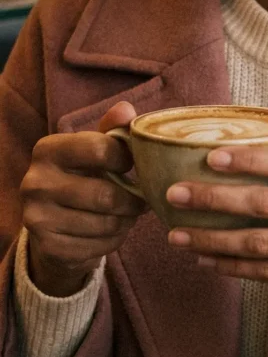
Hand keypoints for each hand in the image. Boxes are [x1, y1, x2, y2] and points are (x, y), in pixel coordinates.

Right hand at [20, 101, 146, 295]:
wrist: (53, 224)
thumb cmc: (82, 176)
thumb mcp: (93, 149)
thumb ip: (112, 129)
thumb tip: (127, 109)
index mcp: (47, 150)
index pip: (99, 149)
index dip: (126, 159)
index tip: (131, 166)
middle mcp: (35, 182)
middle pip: (105, 195)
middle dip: (133, 200)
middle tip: (141, 200)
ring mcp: (37, 217)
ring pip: (106, 223)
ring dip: (126, 221)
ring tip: (127, 215)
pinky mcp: (48, 247)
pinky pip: (99, 247)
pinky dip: (114, 241)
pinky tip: (111, 232)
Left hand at [165, 146, 267, 321]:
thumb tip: (250, 163)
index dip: (245, 160)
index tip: (209, 157)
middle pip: (263, 204)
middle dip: (212, 200)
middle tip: (174, 196)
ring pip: (259, 244)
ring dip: (213, 241)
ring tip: (178, 237)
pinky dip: (235, 268)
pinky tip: (210, 263)